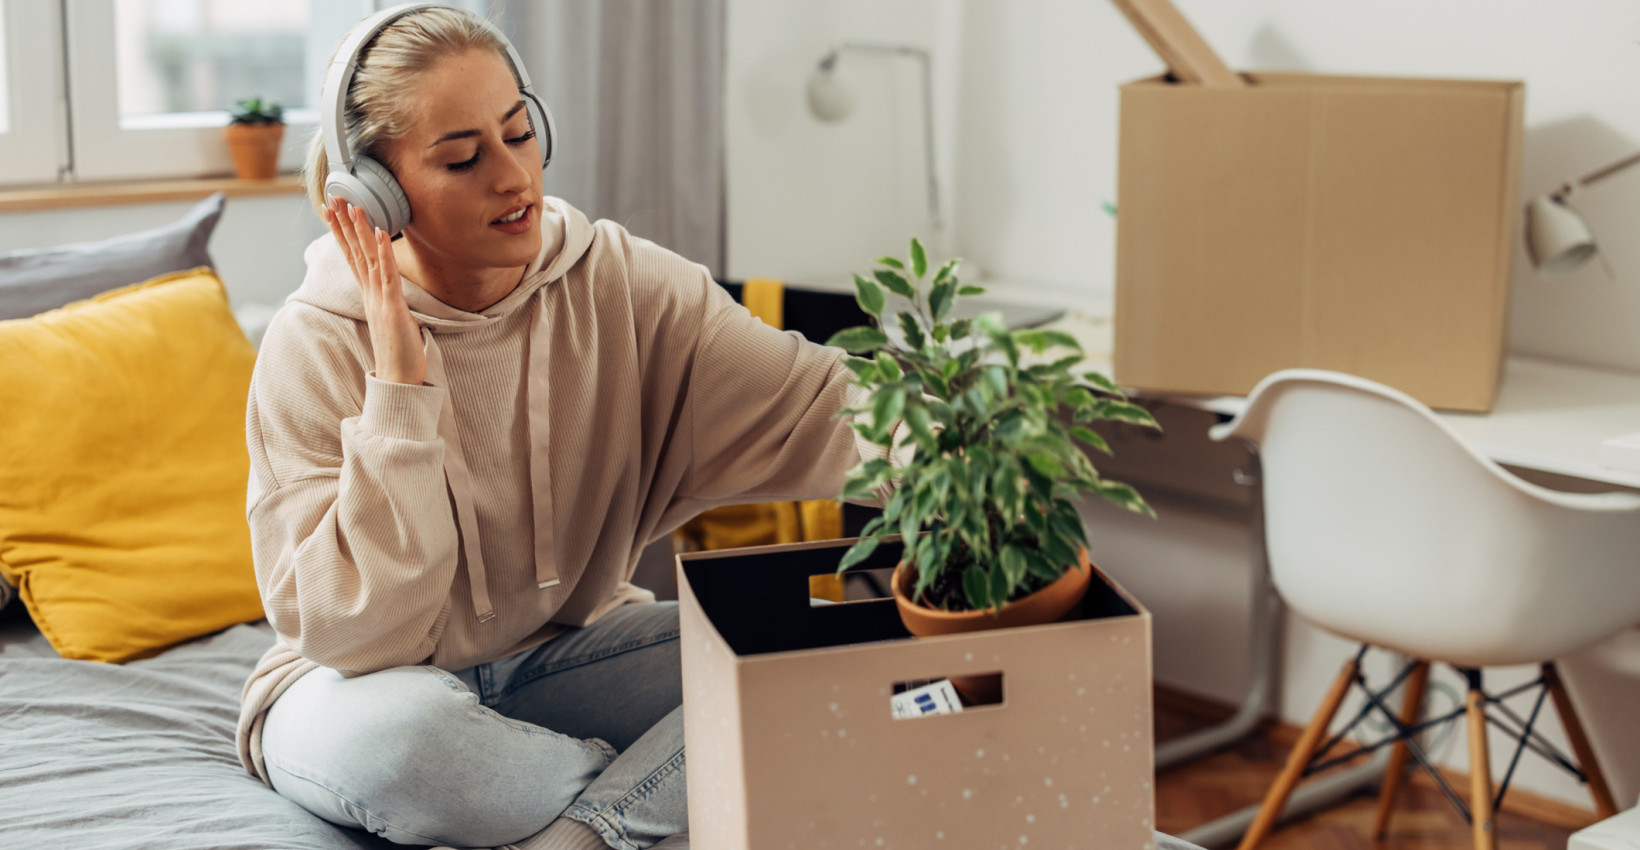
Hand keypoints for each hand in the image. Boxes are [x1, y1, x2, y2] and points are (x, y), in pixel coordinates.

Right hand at [323, 198, 425, 385]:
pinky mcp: (392, 308)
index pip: (354, 257)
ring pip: (368, 258)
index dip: (343, 233)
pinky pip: (387, 275)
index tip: (333, 211)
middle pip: (354, 252)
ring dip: (360, 231)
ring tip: (354, 206)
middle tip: (333, 198)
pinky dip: (383, 253)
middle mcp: (370, 294)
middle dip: (343, 224)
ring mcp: (379, 300)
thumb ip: (386, 302)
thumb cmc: (398, 352)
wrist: (398, 380)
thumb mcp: (391, 319)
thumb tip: (387, 291)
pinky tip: (379, 233)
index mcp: (370, 295)